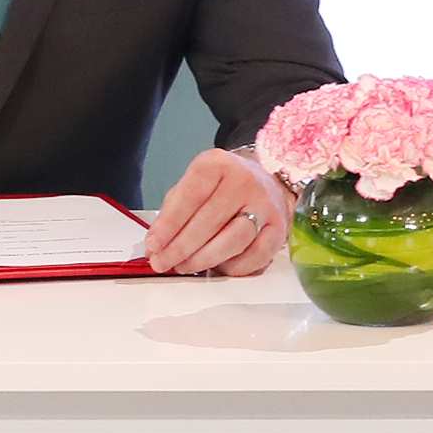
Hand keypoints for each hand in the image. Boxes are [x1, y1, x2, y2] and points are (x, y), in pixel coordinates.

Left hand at [147, 149, 290, 275]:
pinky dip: (231, 268)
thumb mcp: (196, 183)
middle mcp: (245, 181)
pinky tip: (216, 267)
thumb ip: (174, 209)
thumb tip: (156, 243)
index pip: (190, 196)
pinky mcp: (279, 229)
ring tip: (185, 266)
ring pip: (232, 241)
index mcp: (218, 164)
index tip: (153, 246)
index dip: (169, 225)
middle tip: (163, 263)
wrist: (266, 181)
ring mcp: (265, 205)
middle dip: (180, 248)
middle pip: (209, 222)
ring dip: (203, 260)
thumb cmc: (223, 186)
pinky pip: (254, 257)